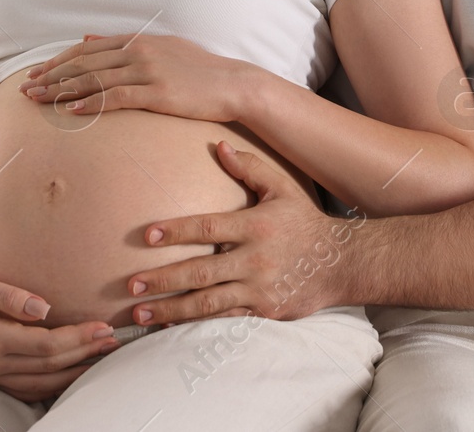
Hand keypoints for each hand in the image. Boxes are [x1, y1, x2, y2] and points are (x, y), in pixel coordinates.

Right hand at [0, 273, 119, 401]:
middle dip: (86, 354)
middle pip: (51, 366)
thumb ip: (8, 295)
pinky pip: (28, 389)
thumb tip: (43, 306)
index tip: (104, 326)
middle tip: (115, 341)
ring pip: (43, 383)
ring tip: (102, 358)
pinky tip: (71, 374)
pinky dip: (54, 384)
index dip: (79, 338)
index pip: (48, 346)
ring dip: (75, 372)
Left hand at [17, 34, 258, 123]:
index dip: (58, 62)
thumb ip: (124, 44)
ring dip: (62, 90)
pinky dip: (93, 103)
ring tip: (38, 100)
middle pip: (84, 64)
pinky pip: (118, 97)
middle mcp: (138, 52)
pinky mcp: (158, 91)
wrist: (233, 83)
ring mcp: (148, 71)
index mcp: (137, 41)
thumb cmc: (199, 69)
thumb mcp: (161, 47)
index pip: (87, 50)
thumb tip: (88, 37)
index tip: (37, 73)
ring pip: (95, 79)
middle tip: (26, 89)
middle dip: (51, 76)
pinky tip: (73, 110)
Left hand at [125, 142, 363, 324]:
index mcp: (255, 226)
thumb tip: (219, 146)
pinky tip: (169, 326)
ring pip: (208, 302)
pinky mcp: (263, 310)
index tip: (146, 236)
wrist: (342, 263)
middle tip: (131, 285)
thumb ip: (250, 167)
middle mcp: (254, 259)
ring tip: (140, 313)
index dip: (176, 232)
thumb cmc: (305, 222)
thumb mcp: (282, 189)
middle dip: (163, 279)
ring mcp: (258, 288)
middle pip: (201, 272)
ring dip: (171, 309)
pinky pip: (223, 318)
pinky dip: (195, 323)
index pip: (207, 227)